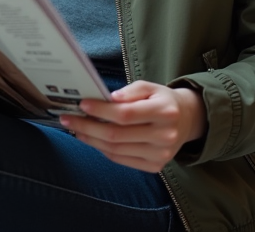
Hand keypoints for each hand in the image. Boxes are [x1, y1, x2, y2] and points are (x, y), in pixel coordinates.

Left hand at [61, 81, 207, 172]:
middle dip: (88, 126)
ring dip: (91, 140)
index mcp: (165, 112)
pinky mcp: (155, 166)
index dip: (101, 110)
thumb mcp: (150, 87)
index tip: (82, 104)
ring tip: (76, 129)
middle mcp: (165, 136)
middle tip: (68, 118)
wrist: (186, 120)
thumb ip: (130, 91)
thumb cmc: (162, 100)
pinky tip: (92, 139)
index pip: (126, 114)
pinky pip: (121, 160)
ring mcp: (160, 154)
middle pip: (117, 135)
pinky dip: (103, 150)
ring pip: (116, 150)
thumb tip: (109, 99)